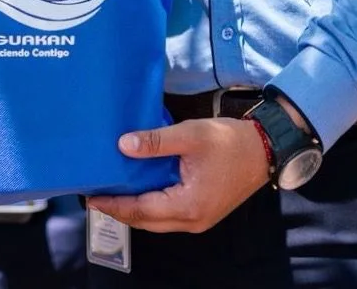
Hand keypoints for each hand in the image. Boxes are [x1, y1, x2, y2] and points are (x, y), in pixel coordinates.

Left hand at [86, 118, 270, 233]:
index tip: (91, 196)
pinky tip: (139, 190)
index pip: (140, 211)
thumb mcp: (191, 135)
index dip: (113, 205)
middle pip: (145, 222)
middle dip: (120, 211)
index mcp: (187, 206)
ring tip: (113, 192)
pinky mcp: (202, 212)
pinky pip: (168, 216)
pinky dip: (150, 206)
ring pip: (156, 221)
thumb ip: (156, 142)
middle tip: (96, 194)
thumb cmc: (230, 141)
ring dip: (134, 210)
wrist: (266, 149)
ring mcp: (198, 220)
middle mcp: (191, 221)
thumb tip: (122, 145)